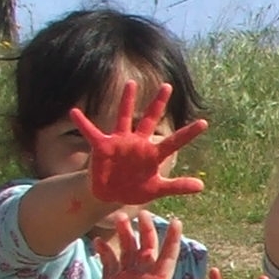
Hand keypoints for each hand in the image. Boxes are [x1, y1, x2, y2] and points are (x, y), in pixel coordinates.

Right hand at [70, 80, 207, 204]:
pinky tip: (74, 112)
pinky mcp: (102, 146)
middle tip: (168, 86)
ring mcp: (120, 142)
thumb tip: (201, 186)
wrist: (111, 194)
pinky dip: (82, 123)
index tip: (204, 123)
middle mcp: (138, 143)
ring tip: (131, 84)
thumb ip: (177, 186)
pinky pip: (91, 132)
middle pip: (150, 119)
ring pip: (123, 117)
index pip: (174, 142)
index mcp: (153, 154)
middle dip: (158, 104)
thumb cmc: (136, 189)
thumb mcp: (157, 189)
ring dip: (127, 101)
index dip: (188, 134)